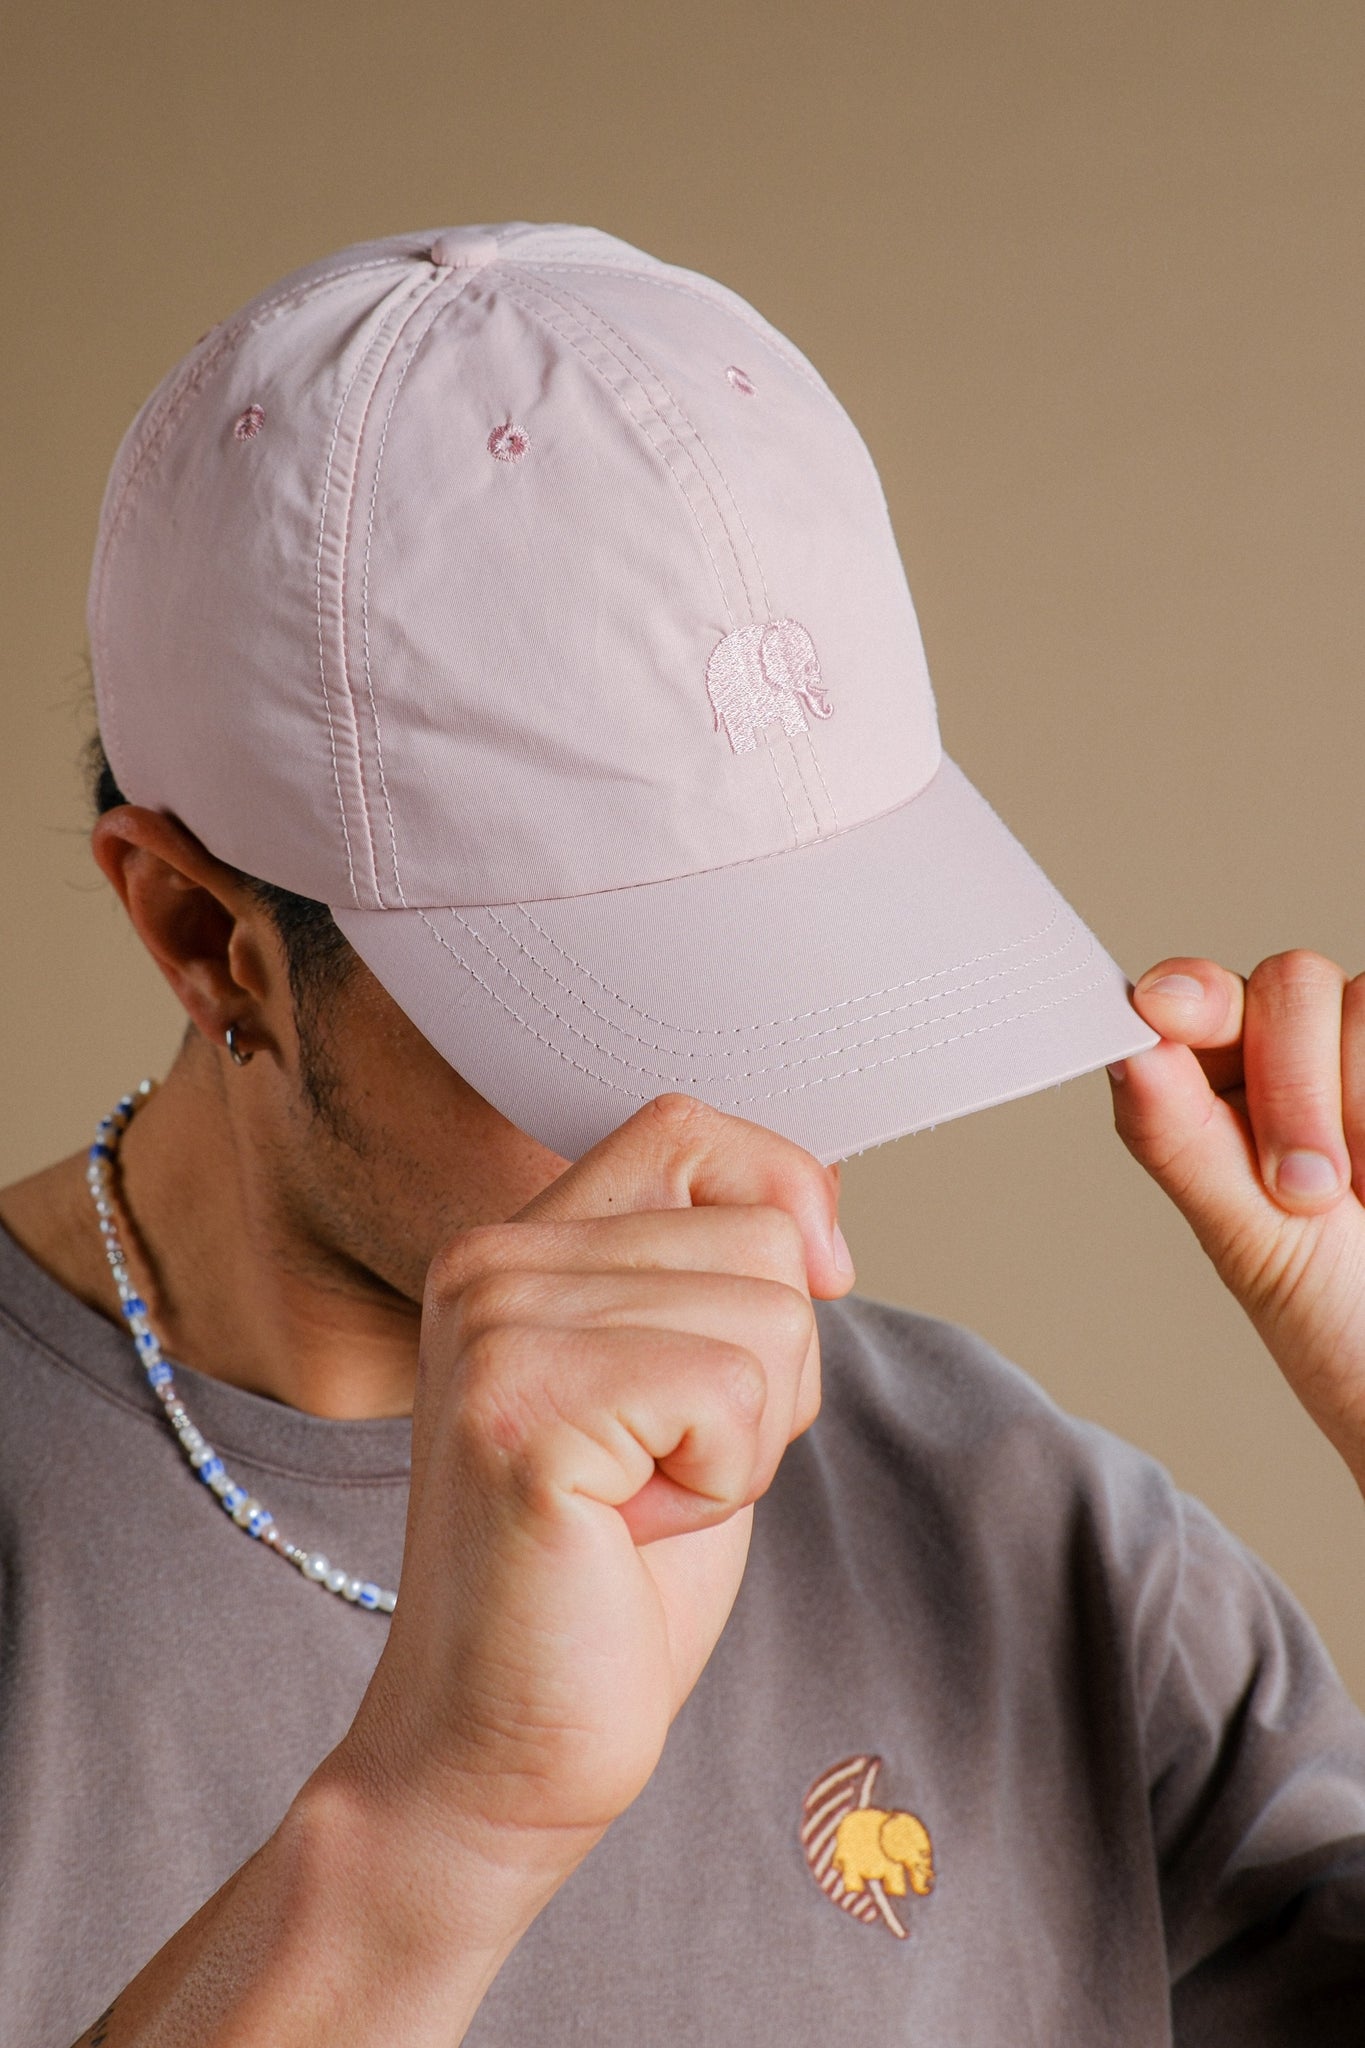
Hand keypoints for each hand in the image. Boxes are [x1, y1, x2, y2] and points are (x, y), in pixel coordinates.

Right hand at [325, 1094, 851, 1919]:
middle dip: (769, 1377)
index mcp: (518, 1246)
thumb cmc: (608, 1577)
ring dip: (747, 1439)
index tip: (797, 1299)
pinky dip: (723, 1484)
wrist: (507, 1744)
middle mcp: (489, 1262)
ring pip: (769, 1317)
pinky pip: (733, 1393)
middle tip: (661, 1469)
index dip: (779, 1197)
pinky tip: (628, 1530)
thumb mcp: (684, 1388)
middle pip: (762, 1240)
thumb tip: (817, 1191)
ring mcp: (494, 1328)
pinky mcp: (521, 1409)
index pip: (689, 1130)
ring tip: (639, 1501)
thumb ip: (722, 1277)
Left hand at [1110, 952, 1364, 1489]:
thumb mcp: (1251, 1241)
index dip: (1189, 994)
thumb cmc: (1341, 1323)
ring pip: (1361, 1001)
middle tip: (1305, 1190)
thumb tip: (1125, 1051)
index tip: (1167, 1008)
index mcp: (1226, 1091)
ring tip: (1364, 1193)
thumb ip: (1184, 1139)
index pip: (1195, 1000)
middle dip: (1292, 1083)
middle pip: (1288, 983)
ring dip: (1357, 1107)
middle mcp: (1303, 1057)